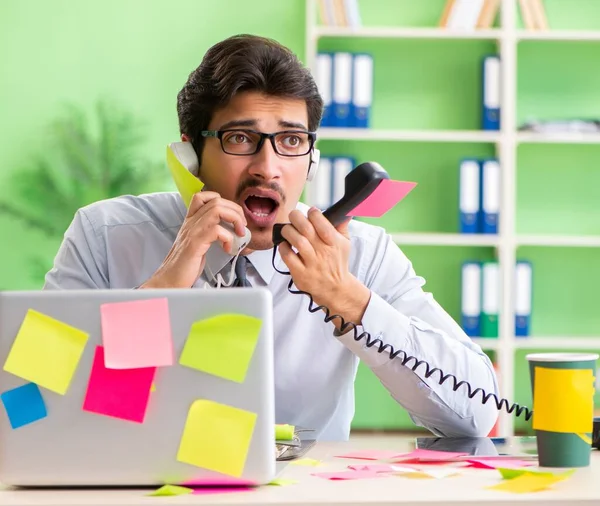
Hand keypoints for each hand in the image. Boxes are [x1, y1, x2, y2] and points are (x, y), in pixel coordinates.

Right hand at [140, 192, 246, 287]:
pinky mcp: (195, 244)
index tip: (232, 216)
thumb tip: (232, 233)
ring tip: (238, 234)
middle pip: (216, 200)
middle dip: (235, 210)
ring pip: (217, 210)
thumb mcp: (198, 245)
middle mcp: (190, 223)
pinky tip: (227, 248)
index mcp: (191, 221)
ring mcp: (192, 231)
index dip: (222, 200)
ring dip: (234, 219)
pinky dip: (228, 238)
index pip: (203, 197)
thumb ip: (209, 235)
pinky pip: (216, 230)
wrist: (169, 281)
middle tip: (241, 226)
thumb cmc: (185, 267)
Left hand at [278, 208, 369, 326]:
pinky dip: (283, 248)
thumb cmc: (337, 262)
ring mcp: (311, 264)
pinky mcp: (301, 274)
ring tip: (287, 230)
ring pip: (297, 241)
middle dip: (296, 217)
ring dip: (288, 231)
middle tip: (294, 217)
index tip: (311, 212)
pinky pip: (288, 257)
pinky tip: (284, 245)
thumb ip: (342, 226)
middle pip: (305, 228)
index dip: (313, 213)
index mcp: (334, 242)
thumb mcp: (345, 243)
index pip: (321, 222)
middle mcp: (323, 252)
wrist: (334, 288)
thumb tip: (343, 212)